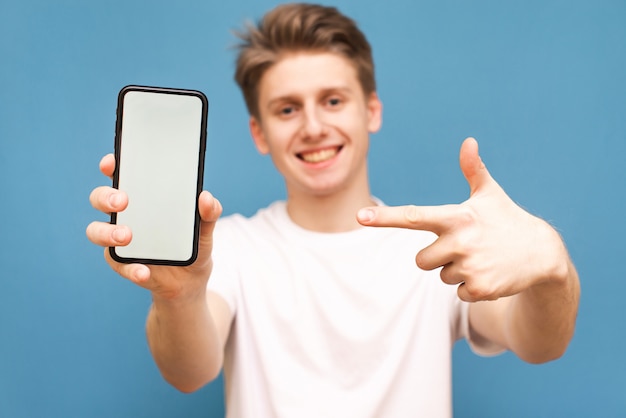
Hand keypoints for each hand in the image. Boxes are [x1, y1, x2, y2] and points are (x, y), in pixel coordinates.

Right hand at [86, 154, 222, 299]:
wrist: (190, 279)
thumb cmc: (192, 243)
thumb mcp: (204, 229)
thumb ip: (209, 213)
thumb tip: (207, 197)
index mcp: (142, 197)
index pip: (121, 174)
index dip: (112, 165)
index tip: (112, 162)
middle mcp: (125, 215)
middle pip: (100, 198)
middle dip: (106, 197)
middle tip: (123, 201)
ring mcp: (119, 239)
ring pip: (96, 231)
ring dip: (107, 232)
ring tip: (126, 236)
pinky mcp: (123, 263)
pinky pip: (119, 264)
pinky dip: (130, 268)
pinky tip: (143, 271)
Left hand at [357, 137, 568, 301]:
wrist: (543, 253)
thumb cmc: (507, 220)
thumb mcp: (490, 195)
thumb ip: (473, 170)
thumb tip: (468, 141)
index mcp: (456, 217)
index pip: (413, 217)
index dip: (385, 217)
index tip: (360, 217)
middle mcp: (459, 241)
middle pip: (421, 260)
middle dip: (438, 257)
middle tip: (466, 248)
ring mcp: (469, 266)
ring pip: (440, 276)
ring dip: (457, 271)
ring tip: (482, 259)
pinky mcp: (479, 289)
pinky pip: (457, 292)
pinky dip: (470, 287)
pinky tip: (490, 274)